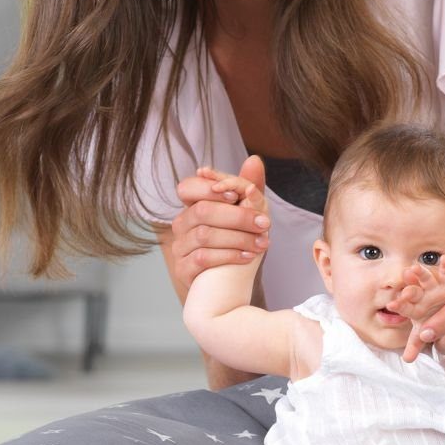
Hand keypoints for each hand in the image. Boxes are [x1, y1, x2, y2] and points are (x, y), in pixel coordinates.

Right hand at [169, 155, 269, 291]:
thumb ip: (248, 187)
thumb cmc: (238, 244)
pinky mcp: (182, 270)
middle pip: (202, 211)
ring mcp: (179, 248)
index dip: (210, 188)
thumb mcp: (247, 214)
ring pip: (204, 235)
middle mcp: (181, 225)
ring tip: (262, 242)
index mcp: (192, 206)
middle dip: (237, 216)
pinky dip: (228, 255)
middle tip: (265, 223)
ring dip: (238, 237)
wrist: (230, 285)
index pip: (188, 187)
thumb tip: (254, 159)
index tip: (238, 195)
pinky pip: (202, 258)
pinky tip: (247, 256)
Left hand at [386, 255, 444, 361]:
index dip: (401, 306)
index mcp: (417, 308)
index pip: (407, 307)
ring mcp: (436, 288)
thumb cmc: (436, 323)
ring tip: (413, 268)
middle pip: (415, 291)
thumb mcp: (425, 333)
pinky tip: (444, 259)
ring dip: (421, 274)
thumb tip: (406, 360)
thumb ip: (416, 343)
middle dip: (410, 289)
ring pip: (427, 280)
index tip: (392, 305)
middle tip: (403, 287)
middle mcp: (424, 296)